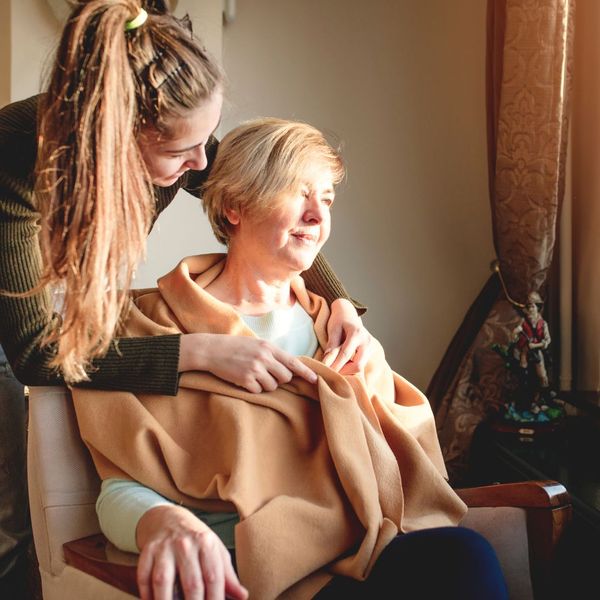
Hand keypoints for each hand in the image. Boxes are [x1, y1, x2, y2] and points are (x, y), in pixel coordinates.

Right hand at [136, 505, 247, 599]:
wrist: (169, 518)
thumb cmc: (197, 540)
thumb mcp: (215, 550)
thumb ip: (228, 575)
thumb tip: (243, 596)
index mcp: (207, 543)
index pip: (213, 578)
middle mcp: (186, 544)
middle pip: (191, 583)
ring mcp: (165, 547)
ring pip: (163, 581)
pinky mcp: (148, 551)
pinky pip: (144, 577)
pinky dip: (147, 595)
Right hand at [179, 333, 317, 392]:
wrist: (212, 350)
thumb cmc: (235, 347)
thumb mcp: (256, 344)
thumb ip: (272, 354)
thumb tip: (289, 367)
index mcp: (268, 347)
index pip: (293, 362)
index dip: (306, 372)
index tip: (315, 380)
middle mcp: (264, 358)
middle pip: (285, 377)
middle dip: (280, 380)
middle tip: (267, 375)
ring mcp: (255, 369)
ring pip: (272, 386)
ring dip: (265, 385)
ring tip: (252, 375)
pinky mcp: (245, 380)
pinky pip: (258, 391)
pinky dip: (253, 388)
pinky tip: (243, 379)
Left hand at [322, 298, 371, 372]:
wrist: (348, 313)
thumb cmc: (339, 320)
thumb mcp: (333, 329)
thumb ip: (332, 345)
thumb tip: (326, 363)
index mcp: (357, 333)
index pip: (345, 355)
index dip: (335, 366)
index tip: (325, 372)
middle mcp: (367, 341)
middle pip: (358, 365)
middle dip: (344, 372)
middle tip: (331, 372)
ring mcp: (371, 347)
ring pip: (360, 367)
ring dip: (347, 371)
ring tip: (335, 368)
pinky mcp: (370, 351)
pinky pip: (361, 364)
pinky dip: (351, 368)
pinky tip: (342, 366)